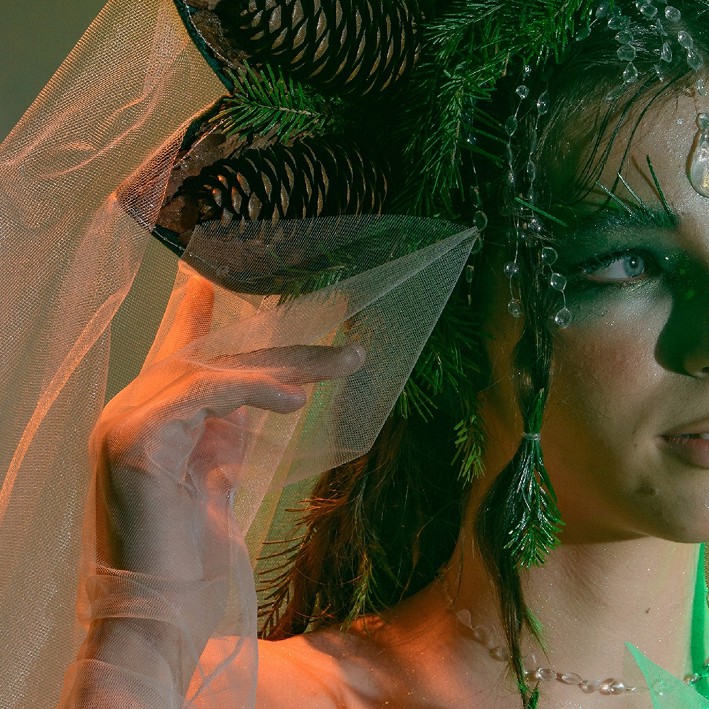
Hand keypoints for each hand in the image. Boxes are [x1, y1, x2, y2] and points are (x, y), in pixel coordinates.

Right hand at [91, 275, 364, 580]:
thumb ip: (227, 437)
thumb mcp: (217, 482)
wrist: (158, 618)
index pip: (180, 357)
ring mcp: (124, 425)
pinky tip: (295, 401)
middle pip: (213, 360)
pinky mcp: (131, 443)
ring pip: (210, 369)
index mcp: (152, 423)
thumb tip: (268, 395)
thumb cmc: (190, 561)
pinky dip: (250, 390)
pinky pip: (198, 394)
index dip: (197, 318)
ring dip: (284, 366)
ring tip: (342, 368)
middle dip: (286, 352)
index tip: (212, 282)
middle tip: (349, 352)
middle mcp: (131, 414)